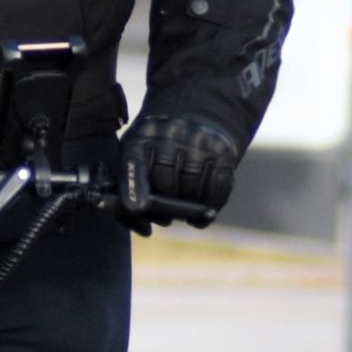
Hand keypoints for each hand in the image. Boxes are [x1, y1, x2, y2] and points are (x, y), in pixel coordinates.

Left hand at [117, 111, 240, 228]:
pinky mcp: (223, 150)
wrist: (195, 121)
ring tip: (183, 208)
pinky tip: (203, 210)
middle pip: (165, 185)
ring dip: (187, 210)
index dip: (134, 189)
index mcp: (141, 136)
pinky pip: (217, 191)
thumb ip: (129, 196)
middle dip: (163, 209)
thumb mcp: (136, 162)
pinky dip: (210, 208)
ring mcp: (199, 140)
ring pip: (191, 192)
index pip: (134, 165)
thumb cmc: (156, 154)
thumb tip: (144, 231)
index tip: (137, 209)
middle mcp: (170, 133)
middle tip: (164, 217)